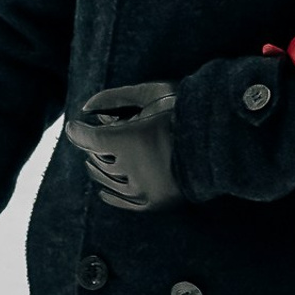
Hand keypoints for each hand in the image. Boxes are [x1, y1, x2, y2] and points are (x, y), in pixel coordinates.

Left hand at [66, 81, 182, 210]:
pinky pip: (125, 203)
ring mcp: (143, 188)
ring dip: (99, 171)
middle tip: (88, 141)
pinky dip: (112, 197)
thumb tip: (86, 106)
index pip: (90, 139)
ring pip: (109, 182)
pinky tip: (104, 192)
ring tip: (94, 162)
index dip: (79, 132)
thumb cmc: (188, 110)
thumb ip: (117, 97)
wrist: (221, 141)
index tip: (73, 126)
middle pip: (99, 160)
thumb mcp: (154, 92)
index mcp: (131, 139)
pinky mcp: (154, 202)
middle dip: (92, 149)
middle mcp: (132, 167)